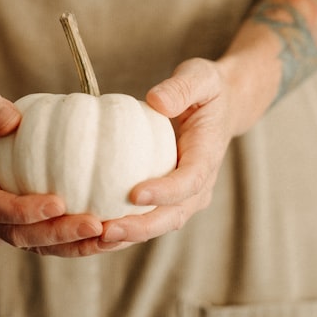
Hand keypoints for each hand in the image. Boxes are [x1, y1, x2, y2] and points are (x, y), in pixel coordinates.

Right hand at [0, 85, 104, 255]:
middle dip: (59, 234)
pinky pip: (49, 236)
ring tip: (112, 236)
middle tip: (95, 225)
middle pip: (21, 235)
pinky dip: (78, 238)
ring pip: (39, 244)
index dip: (25, 211)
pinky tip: (111, 230)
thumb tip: (12, 119)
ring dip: (75, 244)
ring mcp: (1, 223)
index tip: (58, 203)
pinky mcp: (20, 223)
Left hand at [93, 58, 235, 251]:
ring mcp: (185, 196)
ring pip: (159, 224)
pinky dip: (124, 228)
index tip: (134, 193)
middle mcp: (199, 184)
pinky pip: (147, 218)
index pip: (189, 181)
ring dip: (129, 235)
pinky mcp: (169, 198)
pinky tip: (92, 229)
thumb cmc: (207, 90)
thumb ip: (181, 88)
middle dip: (141, 228)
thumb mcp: (200, 77)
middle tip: (107, 230)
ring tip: (95, 239)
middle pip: (173, 215)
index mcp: (207, 156)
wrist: (223, 108)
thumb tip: (156, 100)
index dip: (164, 191)